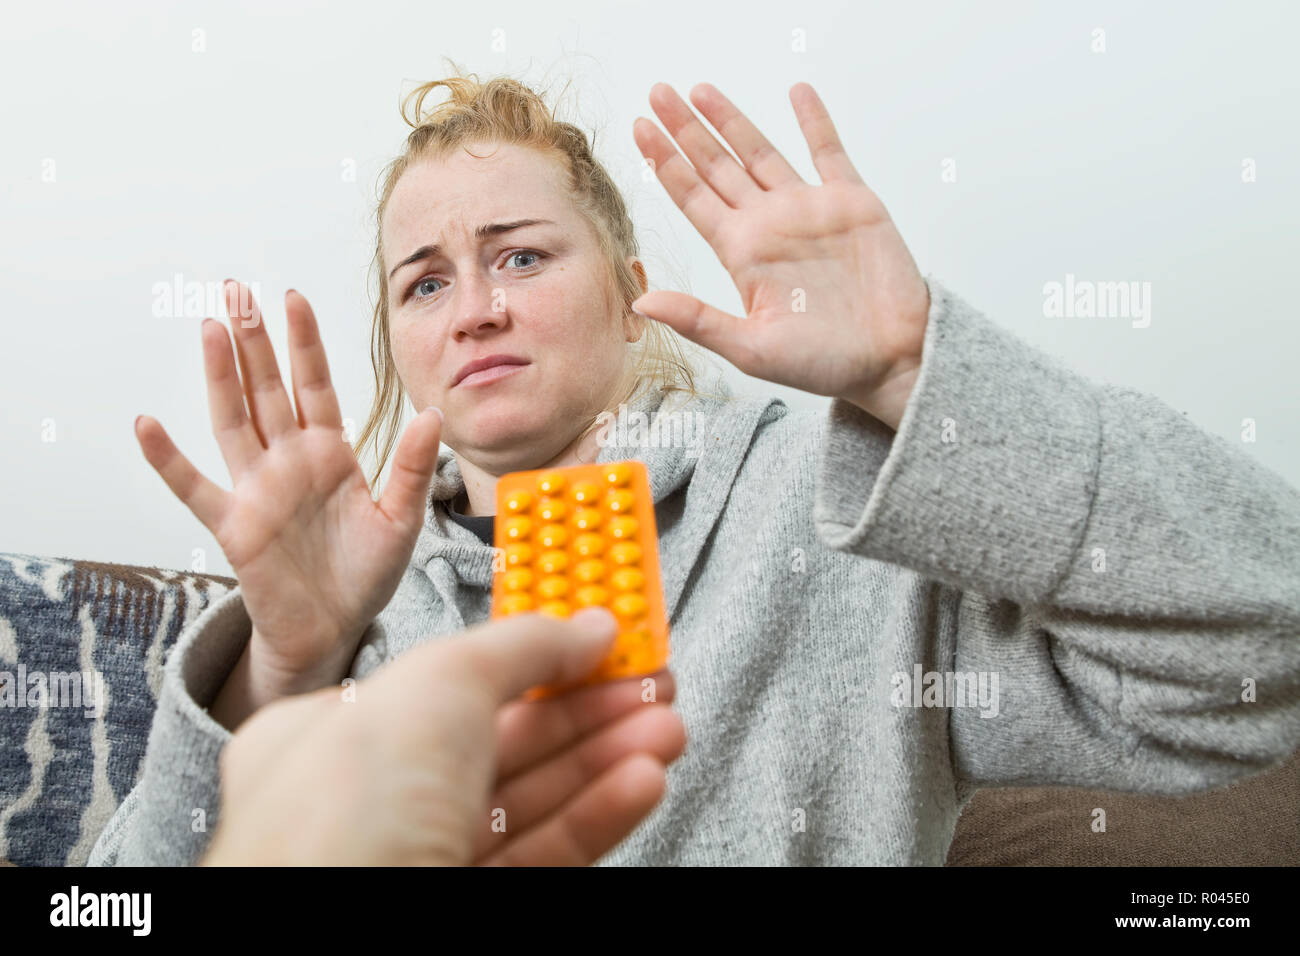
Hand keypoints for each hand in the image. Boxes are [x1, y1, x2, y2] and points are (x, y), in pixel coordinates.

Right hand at [134, 282, 443, 702]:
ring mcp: (257, 489)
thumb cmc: (367, 573)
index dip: (304, 343)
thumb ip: (412, 468)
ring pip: (233, 421)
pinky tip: (147, 424)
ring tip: (210, 328)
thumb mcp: (401, 519)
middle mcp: (289, 462)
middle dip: (254, 341)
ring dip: (220, 377)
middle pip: (266, 389)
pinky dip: (169, 459)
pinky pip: (195, 487)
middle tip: (236, 288)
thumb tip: (432, 414)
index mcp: (330, 454)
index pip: (314, 385)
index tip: (292, 297)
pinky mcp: (234, 526)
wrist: (335, 629)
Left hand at [200, 607, 686, 865]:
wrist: (338, 949)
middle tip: (648, 684)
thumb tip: (584, 628)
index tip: (595, 640)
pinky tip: (639, 782)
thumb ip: (520, 647)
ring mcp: (419, 863)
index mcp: (332, 737)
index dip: (530, 656)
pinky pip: (544, 856)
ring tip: (663, 728)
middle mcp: (371, 805)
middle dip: (586, 707)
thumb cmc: (341, 824)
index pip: (448, 682)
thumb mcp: (439, 684)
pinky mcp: (468, 910)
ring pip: (530, 803)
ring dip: (605, 758)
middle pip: (502, 742)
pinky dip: (598, 816)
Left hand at [631, 82, 930, 430]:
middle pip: (717, 166)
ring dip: (732, 119)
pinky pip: (829, 151)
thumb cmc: (824, 364)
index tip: (640, 128)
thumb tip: (642, 301)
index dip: (666, 163)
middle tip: (658, 91)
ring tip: (701, 89)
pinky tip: (796, 91)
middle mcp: (769, 225)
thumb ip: (698, 321)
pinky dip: (814, 120)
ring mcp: (809, 210)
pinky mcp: (852, 202)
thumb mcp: (751, 348)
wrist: (891, 360)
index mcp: (742, 254)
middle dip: (686, 130)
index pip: (693, 198)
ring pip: (761, 152)